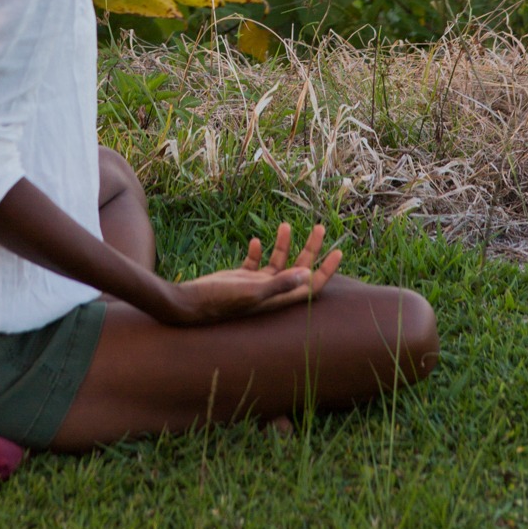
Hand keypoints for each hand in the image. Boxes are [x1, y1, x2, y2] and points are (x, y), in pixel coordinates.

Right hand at [156, 222, 340, 326]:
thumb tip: (307, 275)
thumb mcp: (251, 291)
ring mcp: (256, 286)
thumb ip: (279, 284)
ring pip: (278, 263)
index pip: (310, 286)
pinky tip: (256, 241)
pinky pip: (255, 263)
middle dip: (311, 249)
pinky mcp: (240, 279)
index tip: (338, 251)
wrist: (189, 303)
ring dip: (284, 244)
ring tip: (286, 224)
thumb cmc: (219, 301)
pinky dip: (259, 251)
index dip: (326, 270)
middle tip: (320, 227)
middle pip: (299, 270)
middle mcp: (271, 293)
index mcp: (278, 299)